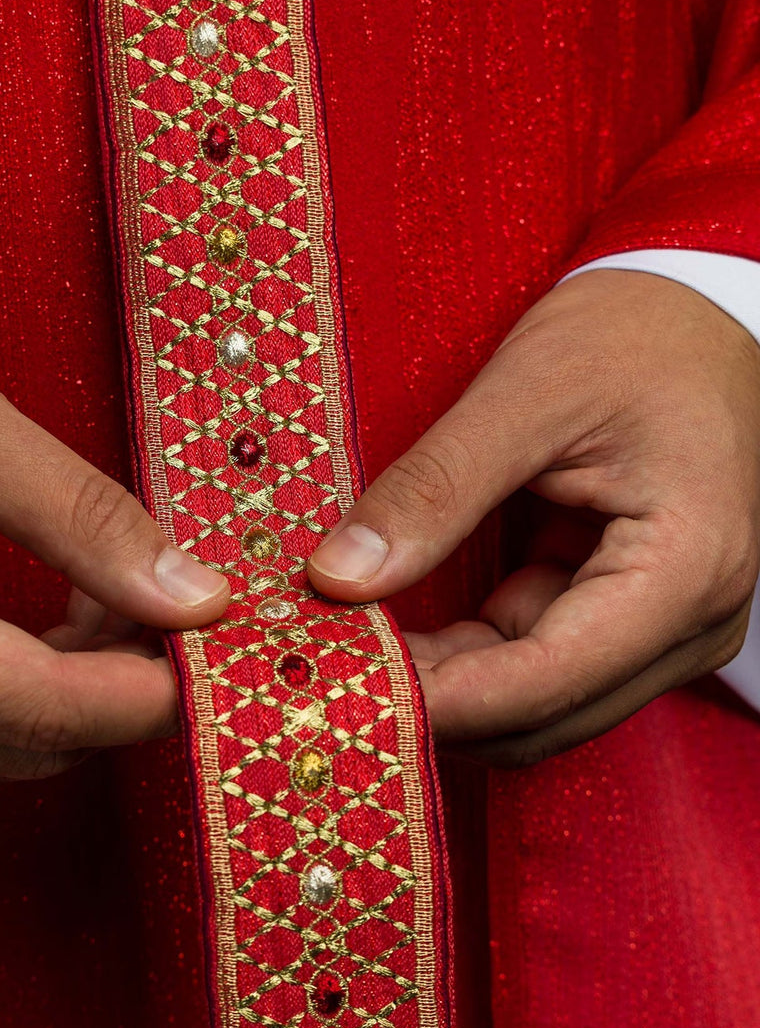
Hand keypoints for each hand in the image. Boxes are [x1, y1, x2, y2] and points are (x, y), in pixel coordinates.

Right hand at [0, 348, 227, 783]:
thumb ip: (85, 515)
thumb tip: (194, 600)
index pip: (39, 706)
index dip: (145, 691)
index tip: (209, 642)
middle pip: (25, 748)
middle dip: (114, 689)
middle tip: (154, 599)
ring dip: (68, 700)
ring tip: (87, 603)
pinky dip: (16, 705)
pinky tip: (31, 637)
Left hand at [308, 270, 759, 764]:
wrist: (701, 311)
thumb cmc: (634, 334)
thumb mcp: (525, 393)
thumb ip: (433, 490)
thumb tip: (338, 577)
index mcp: (684, 571)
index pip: (543, 682)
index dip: (436, 699)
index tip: (338, 682)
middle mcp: (691, 624)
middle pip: (543, 716)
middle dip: (434, 702)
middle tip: (326, 667)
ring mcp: (669, 629)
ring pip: (537, 704)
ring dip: (447, 685)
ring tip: (351, 647)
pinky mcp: (633, 617)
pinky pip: (540, 664)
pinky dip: (469, 657)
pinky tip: (400, 631)